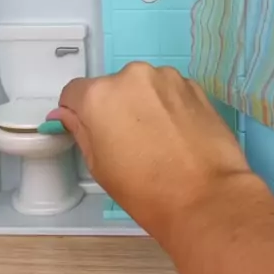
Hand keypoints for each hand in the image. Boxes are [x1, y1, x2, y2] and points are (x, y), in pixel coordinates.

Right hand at [51, 64, 249, 241]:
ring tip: (159, 140)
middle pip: (112, 88)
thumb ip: (80, 130)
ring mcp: (167, 77)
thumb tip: (67, 114)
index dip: (79, 114)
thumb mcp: (99, 165)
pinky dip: (169, 106)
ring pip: (143, 87)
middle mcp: (131, 75)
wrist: (207, 197)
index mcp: (99, 95)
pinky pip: (170, 91)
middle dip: (115, 109)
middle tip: (130, 143)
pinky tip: (179, 135)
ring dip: (144, 105)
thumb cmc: (145, 190)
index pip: (74, 93)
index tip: (93, 132)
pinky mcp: (195, 86)